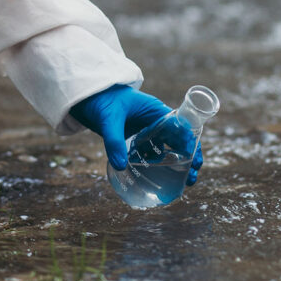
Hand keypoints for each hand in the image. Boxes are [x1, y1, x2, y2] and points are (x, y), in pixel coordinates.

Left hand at [70, 85, 204, 185]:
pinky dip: (154, 165)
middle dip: (187, 159)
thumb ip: (114, 141)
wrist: (86, 96)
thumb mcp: (108, 119)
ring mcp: (145, 130)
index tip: (194, 163)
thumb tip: (120, 166)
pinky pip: (149, 153)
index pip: (182, 128)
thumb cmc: (102, 99)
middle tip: (190, 180)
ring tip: (179, 183)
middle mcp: (155, 121)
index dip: (191, 145)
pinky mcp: (135, 138)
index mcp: (156, 111)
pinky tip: (154, 178)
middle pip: (178, 141)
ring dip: (173, 165)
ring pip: (165, 149)